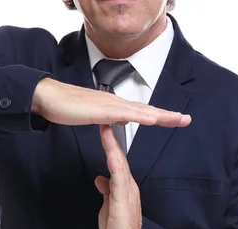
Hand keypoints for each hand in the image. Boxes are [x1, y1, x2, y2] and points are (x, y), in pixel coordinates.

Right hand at [31, 78, 190, 127]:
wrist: (49, 98)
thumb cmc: (68, 107)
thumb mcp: (93, 117)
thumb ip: (109, 119)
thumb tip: (120, 121)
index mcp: (115, 107)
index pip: (142, 112)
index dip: (159, 116)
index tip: (175, 120)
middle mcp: (116, 104)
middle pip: (147, 110)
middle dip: (167, 115)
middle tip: (187, 119)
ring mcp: (110, 105)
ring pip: (140, 111)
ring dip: (160, 115)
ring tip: (177, 119)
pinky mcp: (102, 110)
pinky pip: (125, 114)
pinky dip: (140, 117)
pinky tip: (152, 120)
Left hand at [94, 125, 142, 228]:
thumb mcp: (108, 209)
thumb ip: (106, 192)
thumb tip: (100, 179)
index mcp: (123, 188)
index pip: (115, 161)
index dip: (109, 143)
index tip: (103, 126)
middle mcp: (127, 187)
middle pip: (119, 158)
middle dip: (112, 137)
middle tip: (106, 116)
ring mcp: (127, 194)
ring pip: (120, 165)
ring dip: (113, 146)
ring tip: (108, 127)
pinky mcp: (124, 203)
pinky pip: (120, 181)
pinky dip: (116, 166)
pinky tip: (112, 154)